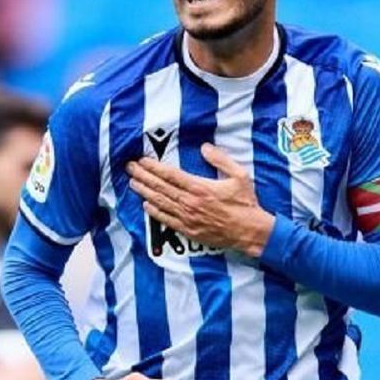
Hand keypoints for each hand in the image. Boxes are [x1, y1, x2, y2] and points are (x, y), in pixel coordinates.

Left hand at [127, 143, 273, 257]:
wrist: (250, 232)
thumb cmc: (245, 203)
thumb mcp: (239, 175)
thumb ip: (221, 159)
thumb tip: (204, 147)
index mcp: (200, 187)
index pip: (171, 175)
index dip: (154, 167)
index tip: (142, 161)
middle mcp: (190, 202)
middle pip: (161, 187)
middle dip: (143, 176)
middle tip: (129, 168)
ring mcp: (188, 217)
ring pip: (160, 202)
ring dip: (145, 192)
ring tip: (133, 183)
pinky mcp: (189, 230)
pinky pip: (167, 220)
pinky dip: (155, 212)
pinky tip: (146, 205)